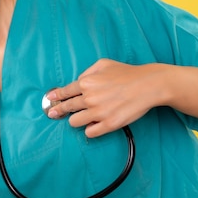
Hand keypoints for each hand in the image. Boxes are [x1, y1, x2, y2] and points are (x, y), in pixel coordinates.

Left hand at [46, 59, 166, 137]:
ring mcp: (98, 113)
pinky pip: (90, 133)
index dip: (55, 96)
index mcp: (86, 83)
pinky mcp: (109, 124)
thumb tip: (78, 82)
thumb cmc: (127, 73)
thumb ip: (87, 73)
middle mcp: (89, 99)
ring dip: (76, 120)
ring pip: (74, 122)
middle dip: (58, 110)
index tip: (50, 100)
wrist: (147, 85)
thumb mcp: (103, 64)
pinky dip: (90, 129)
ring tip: (82, 117)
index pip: (64, 92)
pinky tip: (93, 125)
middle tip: (54, 113)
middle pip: (67, 108)